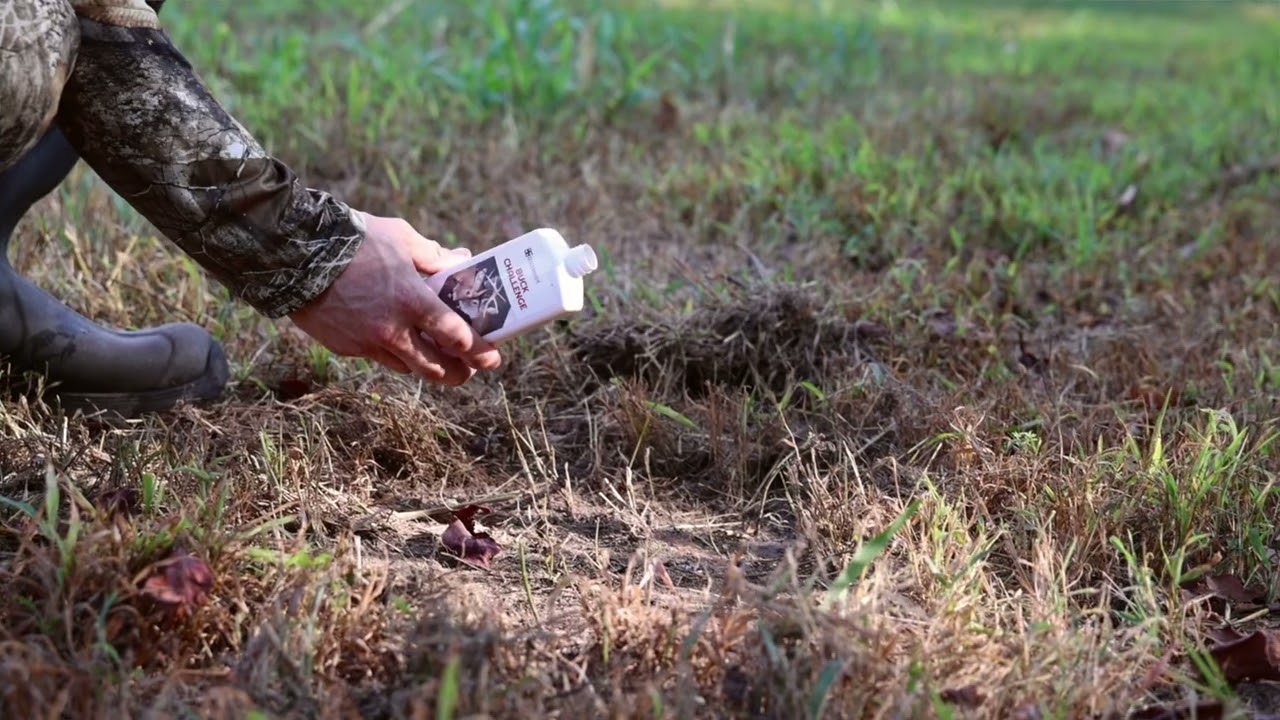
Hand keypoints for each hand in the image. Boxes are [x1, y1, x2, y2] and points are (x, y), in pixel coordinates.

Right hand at [288, 211, 501, 383]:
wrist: (296, 255)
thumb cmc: (353, 240)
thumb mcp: (400, 238)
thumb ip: (434, 256)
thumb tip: (462, 259)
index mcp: (412, 301)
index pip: (456, 337)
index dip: (478, 350)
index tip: (491, 356)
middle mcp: (392, 330)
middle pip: (436, 368)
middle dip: (459, 373)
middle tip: (471, 369)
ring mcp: (368, 343)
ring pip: (408, 368)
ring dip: (428, 366)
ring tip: (440, 358)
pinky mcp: (347, 347)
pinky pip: (379, 357)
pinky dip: (394, 353)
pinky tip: (399, 340)